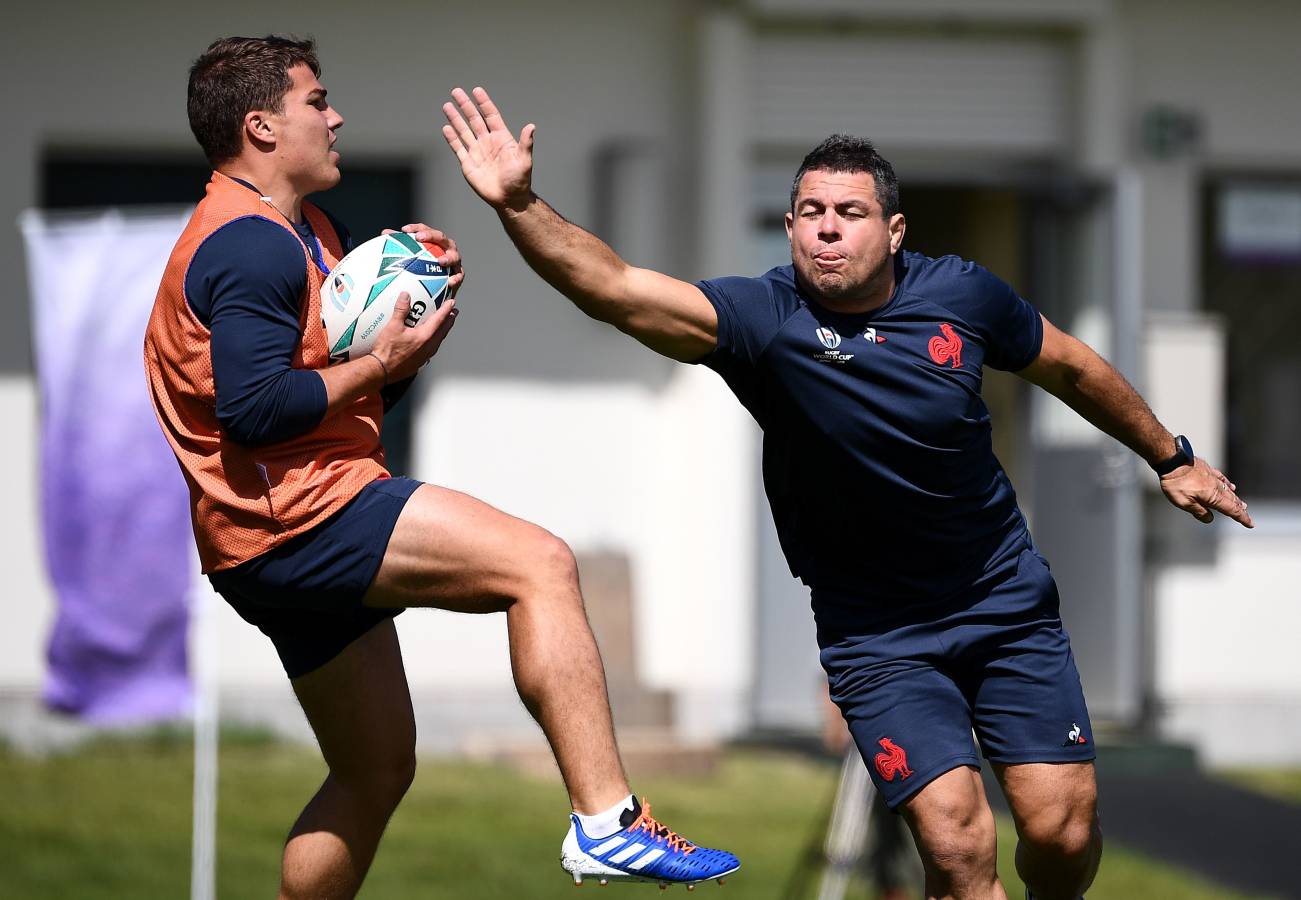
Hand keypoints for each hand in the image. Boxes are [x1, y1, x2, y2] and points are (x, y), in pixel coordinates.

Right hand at [370, 291, 457, 381]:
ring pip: (439, 340)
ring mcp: (426, 355)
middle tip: (453, 313)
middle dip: (449, 320)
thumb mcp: (392, 326)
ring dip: (443, 331)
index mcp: (425, 336)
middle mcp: (429, 346)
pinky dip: (435, 340)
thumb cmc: (386, 352)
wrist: (381, 370)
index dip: (446, 309)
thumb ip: (400, 309)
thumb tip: (405, 296)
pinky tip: (430, 340)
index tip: (452, 303)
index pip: (440, 319)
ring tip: (443, 325)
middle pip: (443, 330)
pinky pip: (432, 348)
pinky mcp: (421, 361)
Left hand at [382, 224, 464, 295]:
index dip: (416, 228)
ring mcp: (454, 259)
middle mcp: (445, 247)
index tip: (405, 230)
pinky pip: (459, 275)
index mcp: (433, 240)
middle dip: (431, 236)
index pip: (424, 230)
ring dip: (448, 258)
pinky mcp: (459, 273)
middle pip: (440, 237)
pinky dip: (456, 278)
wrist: (435, 286)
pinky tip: (450, 283)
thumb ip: (399, 246)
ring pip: (454, 256)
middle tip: (420, 238)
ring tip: (441, 262)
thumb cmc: (420, 269)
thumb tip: (384, 233)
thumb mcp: (408, 257)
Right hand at [441, 86, 534, 210]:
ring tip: (447, 105)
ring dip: (455, 118)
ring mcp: (477, 152)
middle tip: (456, 91)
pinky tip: (446, 127)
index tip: (476, 91)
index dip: (484, 103)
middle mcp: (488, 142)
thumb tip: (531, 126)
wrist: (509, 199)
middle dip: (465, 106)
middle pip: (474, 119)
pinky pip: (458, 148)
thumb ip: (526, 143)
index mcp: (501, 138)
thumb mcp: (524, 160)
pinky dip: (452, 138)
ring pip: (464, 131)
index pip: (491, 116)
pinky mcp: (468, 163)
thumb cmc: (519, 180)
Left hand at [1160, 457, 1252, 527]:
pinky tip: (1230, 486)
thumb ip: (1198, 511)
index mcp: (1213, 496)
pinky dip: (1227, 484)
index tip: (1250, 524)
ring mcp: (1212, 477)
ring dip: (1236, 498)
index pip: (1231, 510)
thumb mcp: (1184, 503)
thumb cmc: (1176, 483)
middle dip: (1240, 509)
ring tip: (1242, 504)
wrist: (1172, 461)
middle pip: (1232, 500)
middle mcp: (1216, 486)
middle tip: (1246, 515)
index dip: (1242, 518)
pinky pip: (1221, 478)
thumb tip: (1210, 519)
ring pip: (1228, 490)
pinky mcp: (1207, 469)